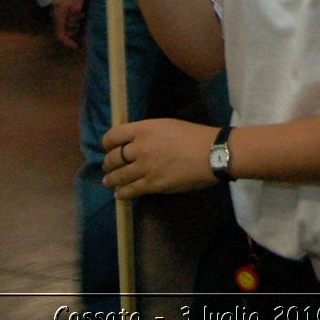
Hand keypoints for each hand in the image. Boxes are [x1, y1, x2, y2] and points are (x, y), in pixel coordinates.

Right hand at [51, 0, 84, 48]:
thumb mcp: (74, 6)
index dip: (68, 42)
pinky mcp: (63, 10)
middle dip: (72, 30)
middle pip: (64, 32)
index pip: (60, 35)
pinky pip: (68, 19)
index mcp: (58, 18)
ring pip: (67, 25)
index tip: (76, 47)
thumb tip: (76, 26)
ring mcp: (60, 14)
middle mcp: (57, 18)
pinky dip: (75, 18)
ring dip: (74, 24)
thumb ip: (74, 18)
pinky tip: (80, 13)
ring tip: (80, 15)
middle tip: (79, 26)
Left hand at [102, 119, 217, 198]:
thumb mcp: (166, 125)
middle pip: (113, 157)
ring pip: (118, 176)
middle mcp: (140, 147)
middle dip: (108, 163)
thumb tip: (135, 143)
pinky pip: (130, 190)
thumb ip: (148, 133)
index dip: (107, 143)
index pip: (113, 135)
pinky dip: (122, 193)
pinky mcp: (152, 184)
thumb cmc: (193, 135)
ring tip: (108, 182)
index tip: (108, 148)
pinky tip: (119, 194)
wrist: (211, 153)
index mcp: (143, 129)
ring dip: (110, 180)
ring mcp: (145, 167)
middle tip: (108, 167)